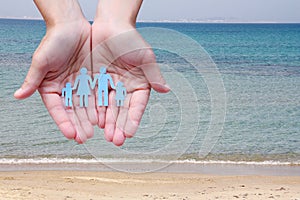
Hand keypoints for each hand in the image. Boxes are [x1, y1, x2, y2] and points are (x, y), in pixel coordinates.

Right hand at [14, 1, 96, 143]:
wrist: (72, 25)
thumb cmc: (54, 40)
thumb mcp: (42, 60)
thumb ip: (33, 79)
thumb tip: (18, 96)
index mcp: (51, 88)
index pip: (58, 109)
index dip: (64, 122)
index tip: (71, 134)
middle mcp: (67, 89)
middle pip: (73, 111)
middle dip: (80, 125)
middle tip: (86, 138)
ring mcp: (81, 85)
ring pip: (87, 105)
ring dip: (91, 119)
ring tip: (97, 131)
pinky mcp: (93, 79)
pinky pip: (98, 94)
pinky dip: (101, 105)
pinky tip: (105, 115)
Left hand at [91, 22, 169, 145]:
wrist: (110, 25)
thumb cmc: (130, 38)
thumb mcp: (144, 56)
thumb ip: (154, 74)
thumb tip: (166, 90)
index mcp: (139, 84)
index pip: (137, 105)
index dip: (133, 119)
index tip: (129, 132)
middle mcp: (125, 88)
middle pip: (122, 111)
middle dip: (119, 126)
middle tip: (116, 140)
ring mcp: (110, 86)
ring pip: (108, 108)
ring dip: (107, 123)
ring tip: (106, 136)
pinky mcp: (96, 82)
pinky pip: (95, 98)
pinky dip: (94, 110)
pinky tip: (94, 122)